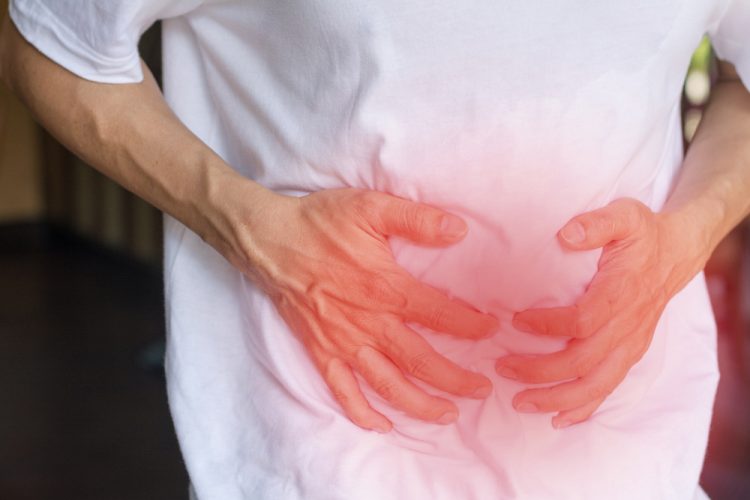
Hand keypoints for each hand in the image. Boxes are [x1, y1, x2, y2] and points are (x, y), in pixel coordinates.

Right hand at [216, 186, 497, 432]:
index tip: (492, 332)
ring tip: (447, 415)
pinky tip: (382, 424)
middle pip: (420, 361)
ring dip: (418, 405)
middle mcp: (367, 323)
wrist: (268, 240)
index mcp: (384, 287)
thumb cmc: (320, 223)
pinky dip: (361, 412)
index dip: (470, 326)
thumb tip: (459, 229)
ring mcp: (342, 342)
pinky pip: (341, 391)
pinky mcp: (320, 351)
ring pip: (387, 384)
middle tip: (482, 391)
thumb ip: (416, 219)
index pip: (439, 314)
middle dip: (455, 380)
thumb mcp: (371, 207)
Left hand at [495, 198, 706, 428]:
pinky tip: (558, 418)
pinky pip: (608, 389)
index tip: (515, 321)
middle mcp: (627, 327)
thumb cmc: (643, 234)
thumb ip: (596, 223)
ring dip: (556, 398)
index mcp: (620, 294)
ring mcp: (630, 345)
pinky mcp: (629, 353)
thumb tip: (566, 234)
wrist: (677, 253)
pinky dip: (583, 408)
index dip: (548, 326)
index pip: (583, 321)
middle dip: (539, 370)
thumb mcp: (624, 215)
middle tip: (502, 367)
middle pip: (583, 362)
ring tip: (520, 402)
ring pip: (595, 385)